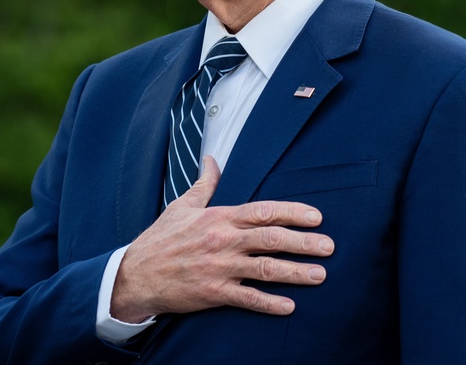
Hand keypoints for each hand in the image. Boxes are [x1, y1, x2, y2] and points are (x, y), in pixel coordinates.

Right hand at [110, 156, 333, 322]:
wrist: (135, 275)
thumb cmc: (160, 239)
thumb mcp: (182, 206)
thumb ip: (204, 184)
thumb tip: (212, 160)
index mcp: (219, 217)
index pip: (263, 211)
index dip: (292, 213)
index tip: (316, 216)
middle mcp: (223, 240)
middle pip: (271, 239)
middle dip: (304, 242)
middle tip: (329, 246)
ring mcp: (219, 268)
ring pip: (265, 269)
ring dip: (296, 272)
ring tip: (320, 275)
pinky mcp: (213, 293)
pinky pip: (247, 298)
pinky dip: (269, 303)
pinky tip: (290, 306)